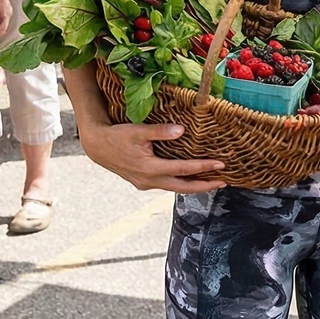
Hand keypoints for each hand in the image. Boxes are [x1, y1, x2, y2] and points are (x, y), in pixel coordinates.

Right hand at [78, 119, 225, 192]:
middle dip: (204, 186)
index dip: (203, 167)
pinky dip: (181, 182)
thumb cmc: (117, 136)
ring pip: (175, 188)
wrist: (97, 146)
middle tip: (223, 182)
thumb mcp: (137, 131)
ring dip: (193, 185)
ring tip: (211, 182)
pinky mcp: (143, 182)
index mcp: (150, 168)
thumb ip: (160, 131)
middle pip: (183, 187)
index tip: (220, 165)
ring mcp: (145, 183)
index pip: (183, 169)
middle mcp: (149, 180)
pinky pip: (167, 185)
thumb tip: (181, 130)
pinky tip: (190, 178)